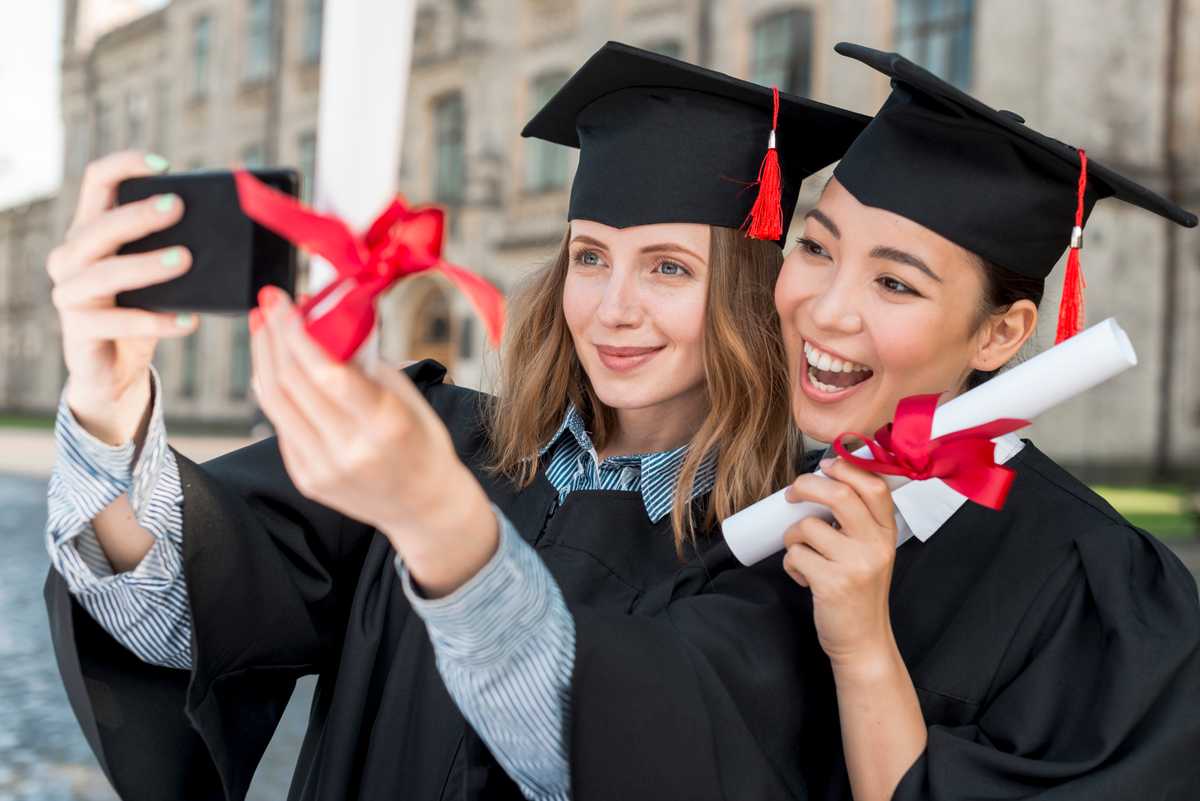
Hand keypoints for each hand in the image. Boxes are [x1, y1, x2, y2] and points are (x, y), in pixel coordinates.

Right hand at [48, 150, 199, 443]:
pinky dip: (155, 321)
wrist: (114, 369)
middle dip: (139, 215)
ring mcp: (70, 295)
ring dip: (146, 265)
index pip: (97, 182)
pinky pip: (117, 323)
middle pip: (99, 227)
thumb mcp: (158, 275)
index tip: (165, 165)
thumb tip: (236, 224)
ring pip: (104, 274)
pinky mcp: (79, 332)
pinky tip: (188, 319)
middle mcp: (71, 257)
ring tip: (185, 260)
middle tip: (178, 207)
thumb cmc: (140, 309)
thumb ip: (177, 246)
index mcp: (90, 230)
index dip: (125, 166)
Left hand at [251, 286, 496, 594]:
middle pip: (291, 383)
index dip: (296, 332)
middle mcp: (349, 450)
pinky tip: (275, 367)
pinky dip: (274, 392)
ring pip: (276, 404)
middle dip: (273, 336)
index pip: (326, 372)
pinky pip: (281, 427)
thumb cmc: (424, 445)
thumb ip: (367, 365)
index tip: (282, 300)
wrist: (426, 507)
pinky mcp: (307, 480)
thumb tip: (328, 321)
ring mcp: (323, 469)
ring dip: (264, 359)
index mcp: (384, 424)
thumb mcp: (409, 398)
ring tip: (263, 328)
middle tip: (267, 303)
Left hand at [781, 458, 898, 670]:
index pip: (873, 485)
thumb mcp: (871, 551)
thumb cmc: (860, 592)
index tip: (823, 467)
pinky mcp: (833, 583)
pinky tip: (804, 577)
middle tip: (792, 494)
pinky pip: (795, 556)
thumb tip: (822, 481)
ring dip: (792, 537)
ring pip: (807, 527)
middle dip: (806, 486)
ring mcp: (856, 564)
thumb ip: (858, 520)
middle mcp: (876, 545)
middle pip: (838, 494)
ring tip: (802, 554)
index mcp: (886, 532)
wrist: (864, 641)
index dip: (845, 468)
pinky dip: (791, 563)